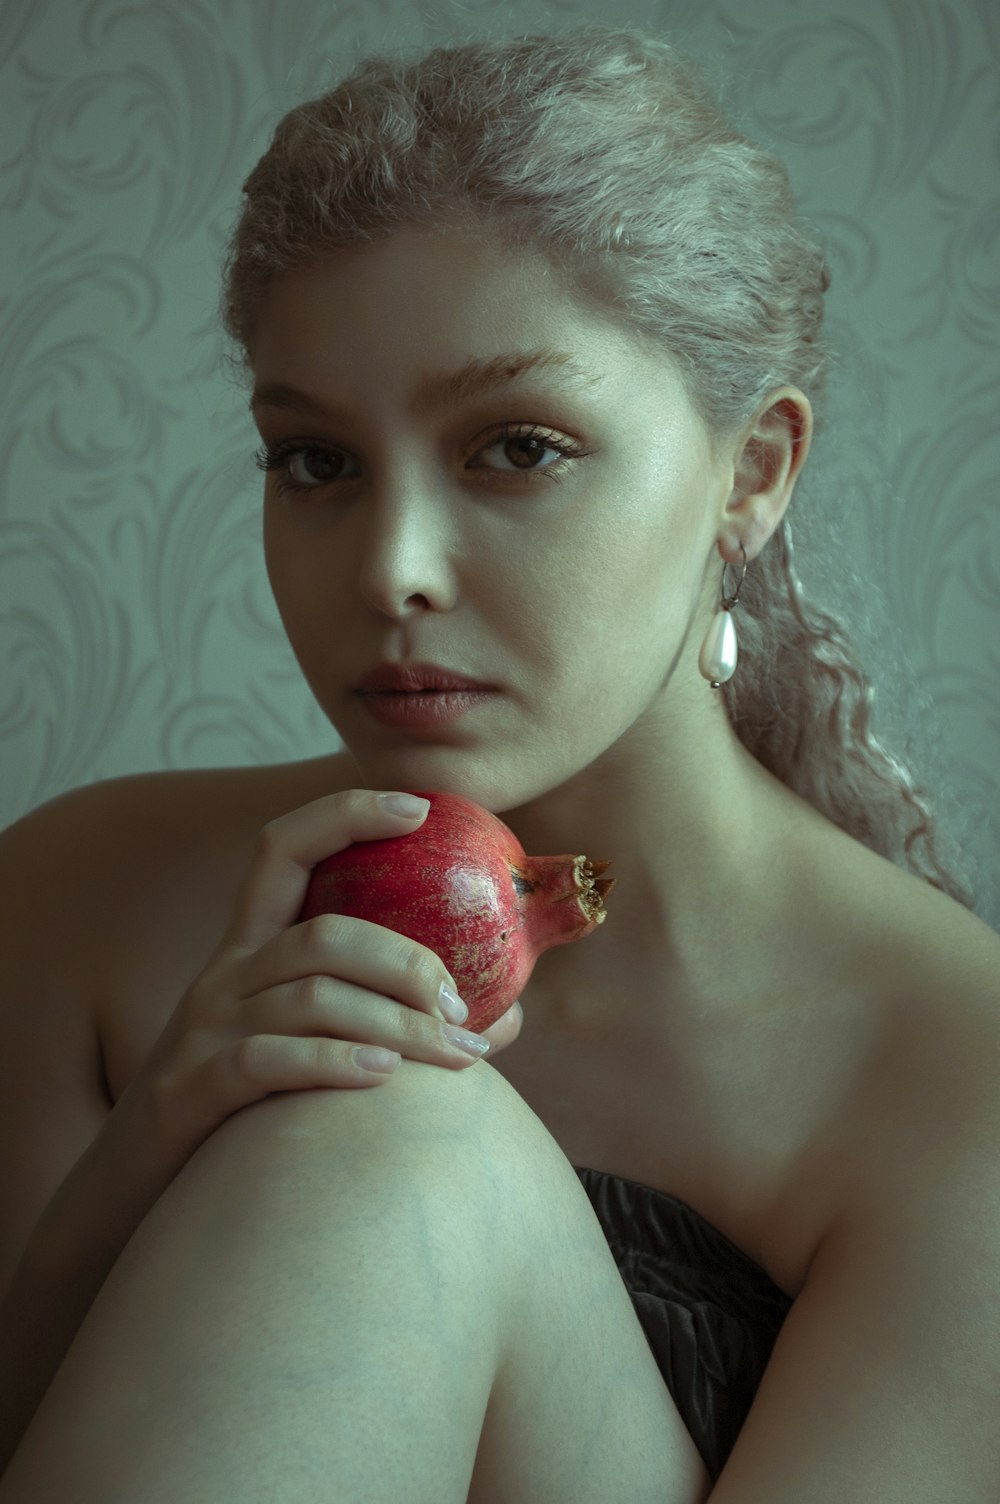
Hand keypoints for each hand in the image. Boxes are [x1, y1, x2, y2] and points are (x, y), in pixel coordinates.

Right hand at [121, 789, 522, 1174]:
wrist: (131, 1196)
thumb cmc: (243, 1113)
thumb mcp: (305, 1048)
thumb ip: (385, 1020)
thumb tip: (505, 1018)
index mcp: (251, 950)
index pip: (285, 849)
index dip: (345, 814)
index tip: (420, 809)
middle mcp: (223, 976)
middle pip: (324, 933)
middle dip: (407, 960)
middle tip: (462, 1006)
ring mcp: (202, 1032)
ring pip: (311, 998)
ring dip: (398, 1024)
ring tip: (456, 1056)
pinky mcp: (188, 1091)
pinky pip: (268, 1060)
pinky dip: (334, 1061)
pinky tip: (384, 1078)